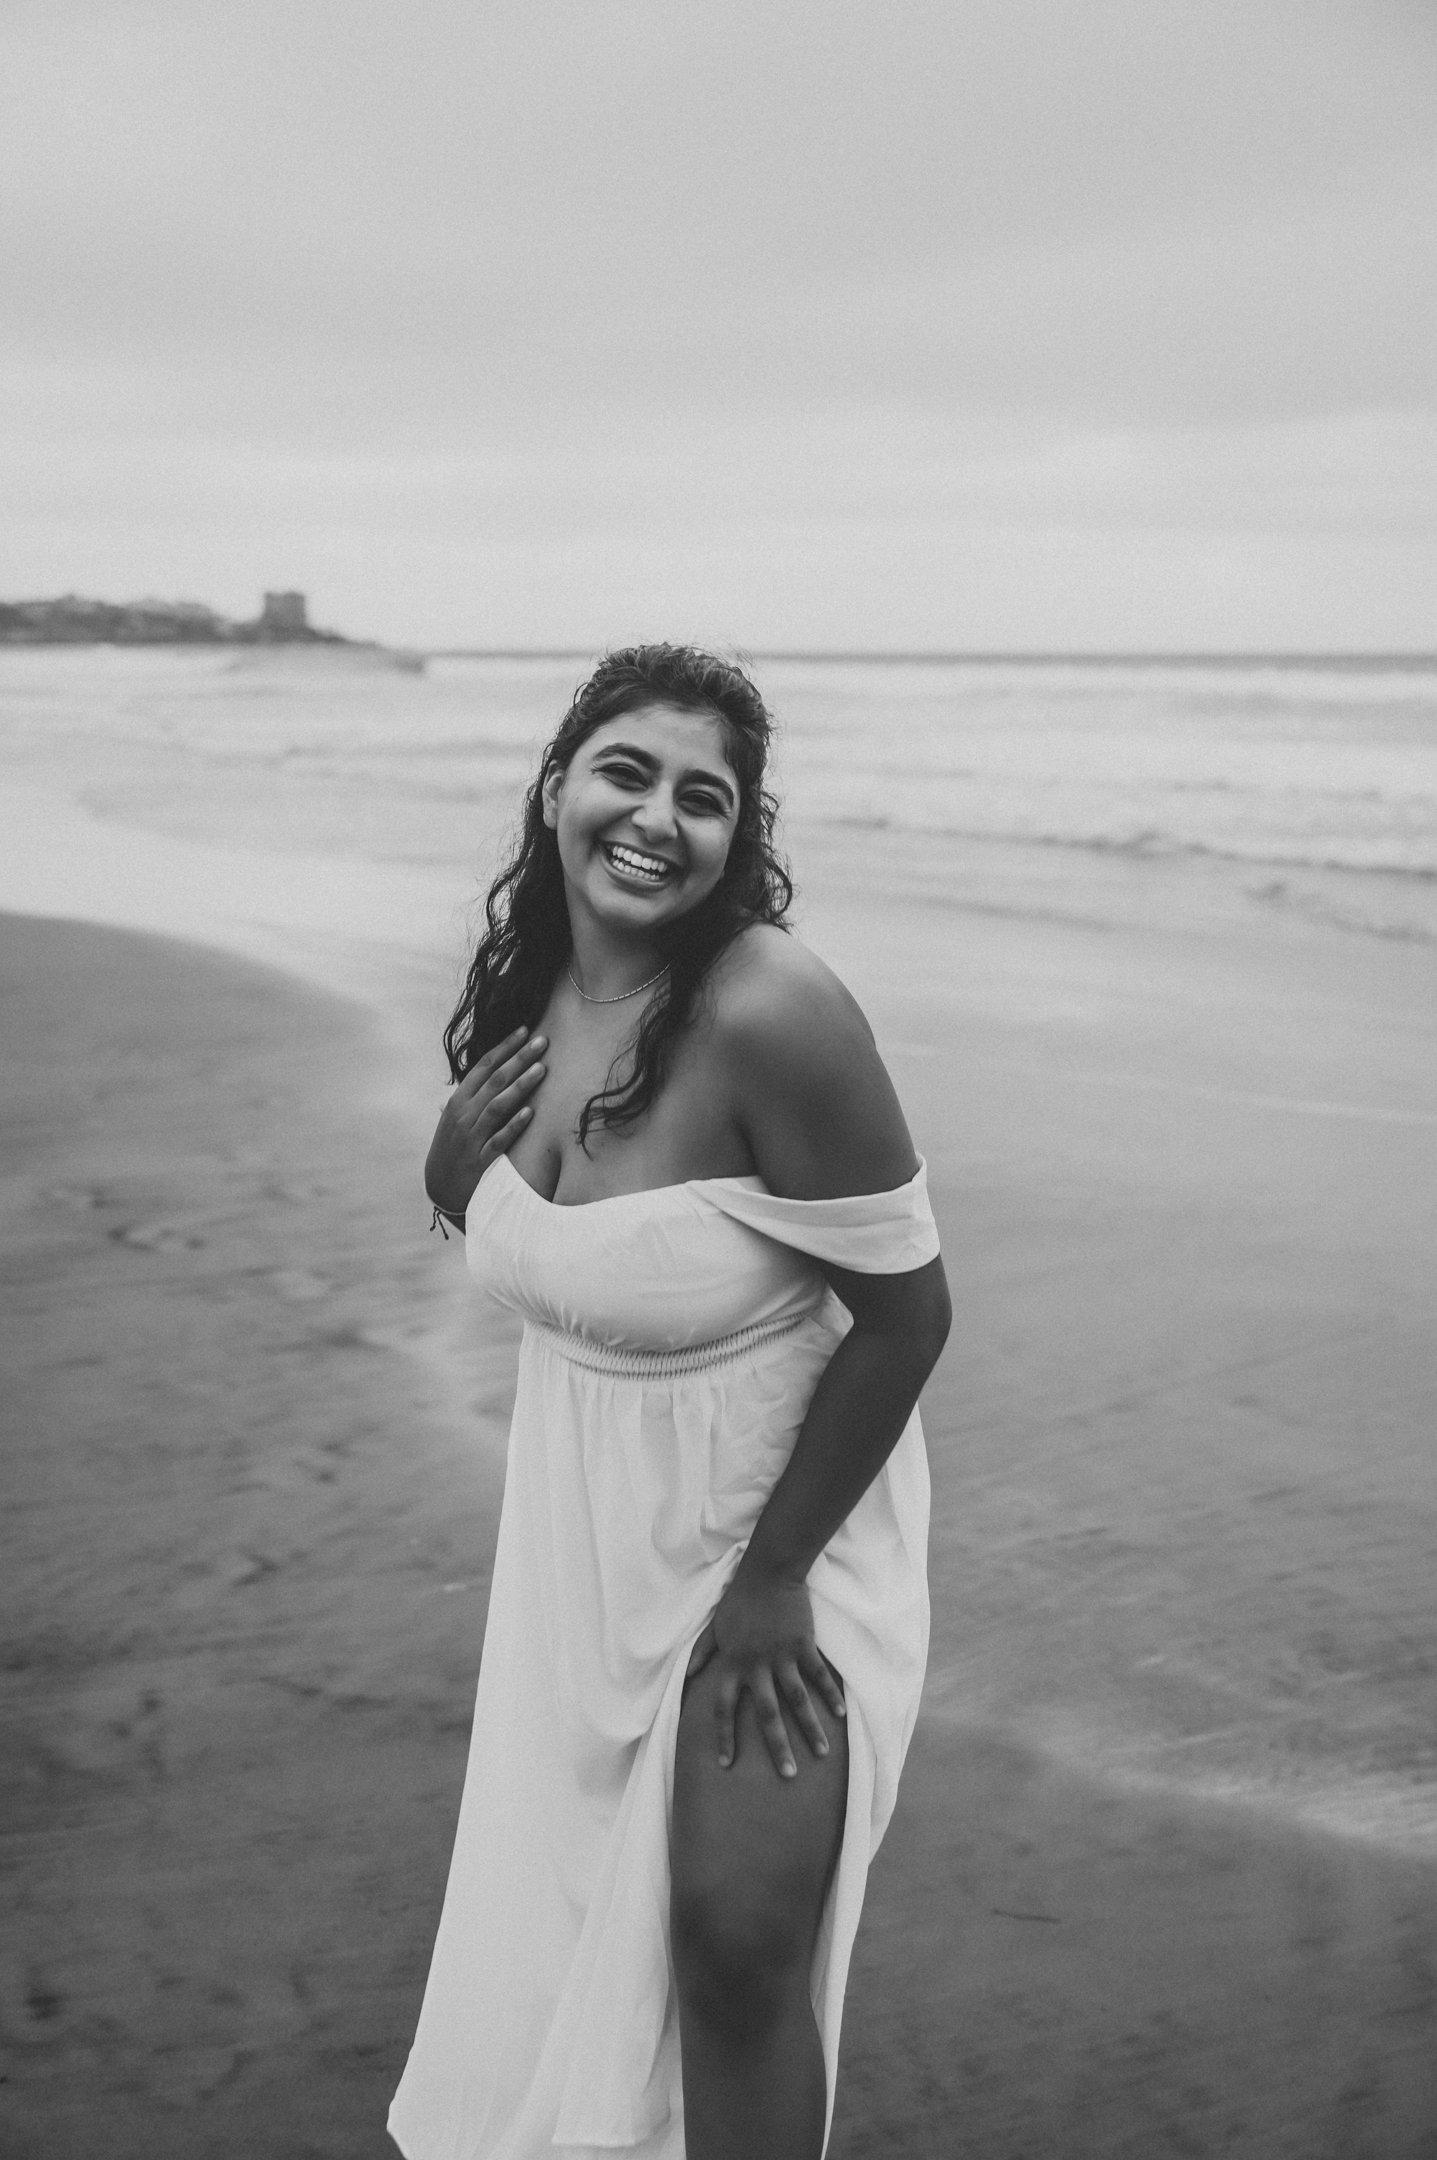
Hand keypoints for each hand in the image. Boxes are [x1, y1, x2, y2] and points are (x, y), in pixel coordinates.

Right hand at [424, 1026, 546, 1219]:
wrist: (441, 1188)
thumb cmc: (454, 1147)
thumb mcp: (456, 1117)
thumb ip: (473, 1094)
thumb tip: (494, 1067)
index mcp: (458, 1100)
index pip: (484, 1066)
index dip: (505, 1047)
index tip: (525, 1030)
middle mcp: (464, 1115)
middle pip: (495, 1080)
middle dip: (519, 1058)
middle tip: (542, 1041)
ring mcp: (472, 1137)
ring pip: (498, 1105)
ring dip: (520, 1086)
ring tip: (541, 1069)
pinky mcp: (481, 1160)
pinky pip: (499, 1139)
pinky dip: (514, 1125)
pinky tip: (531, 1113)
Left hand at [685, 1566, 845, 1779]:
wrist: (768, 1573)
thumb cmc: (740, 1600)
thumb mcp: (716, 1627)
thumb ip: (703, 1653)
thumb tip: (688, 1676)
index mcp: (732, 1664)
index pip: (723, 1708)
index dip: (723, 1736)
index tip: (725, 1764)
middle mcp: (756, 1666)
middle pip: (766, 1714)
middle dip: (777, 1747)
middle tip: (788, 1775)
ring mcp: (781, 1656)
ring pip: (797, 1701)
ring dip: (810, 1730)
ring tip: (822, 1754)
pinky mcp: (803, 1645)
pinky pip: (818, 1676)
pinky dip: (829, 1695)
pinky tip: (840, 1715)